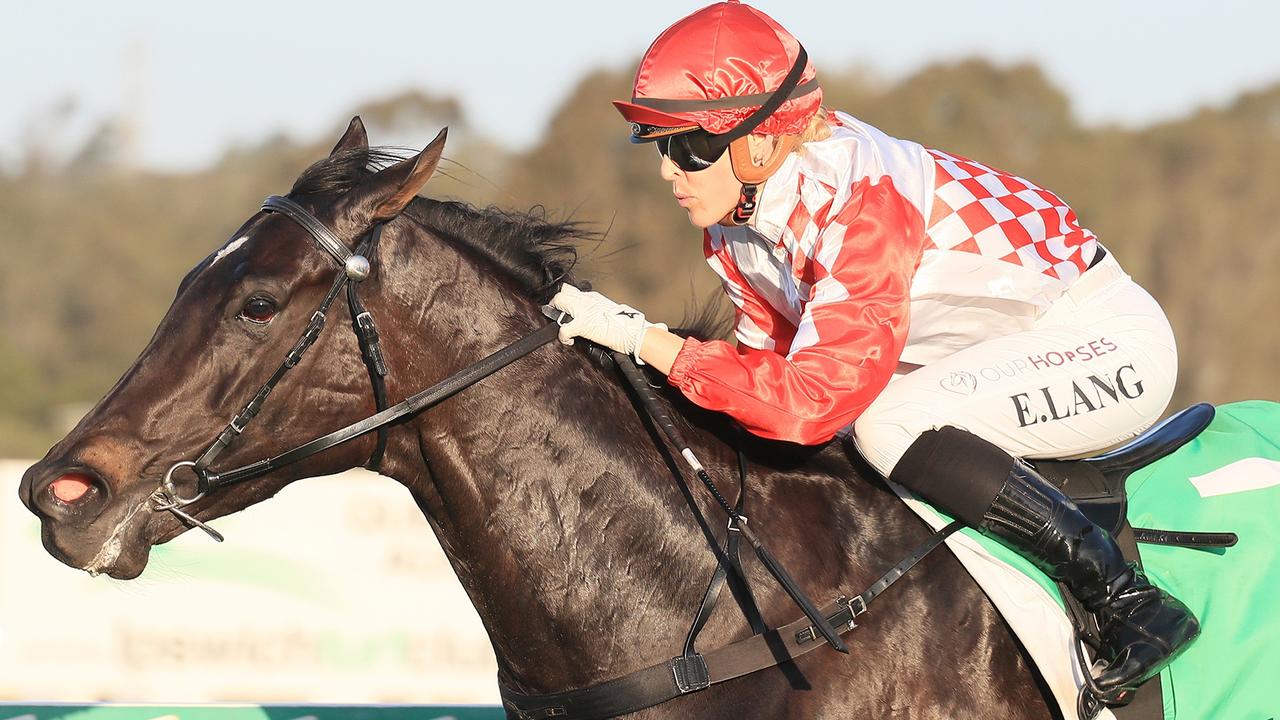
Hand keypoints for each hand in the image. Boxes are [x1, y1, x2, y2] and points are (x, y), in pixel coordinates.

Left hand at [548, 284, 665, 362]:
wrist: (633, 332)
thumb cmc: (627, 325)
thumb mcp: (610, 311)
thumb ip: (597, 310)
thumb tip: (592, 317)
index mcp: (594, 297)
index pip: (573, 291)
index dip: (566, 299)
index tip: (564, 307)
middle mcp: (587, 300)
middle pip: (563, 292)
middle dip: (556, 303)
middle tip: (557, 315)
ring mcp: (583, 310)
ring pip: (559, 302)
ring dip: (557, 315)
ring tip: (564, 328)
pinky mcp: (582, 325)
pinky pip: (563, 329)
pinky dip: (563, 337)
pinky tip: (570, 341)